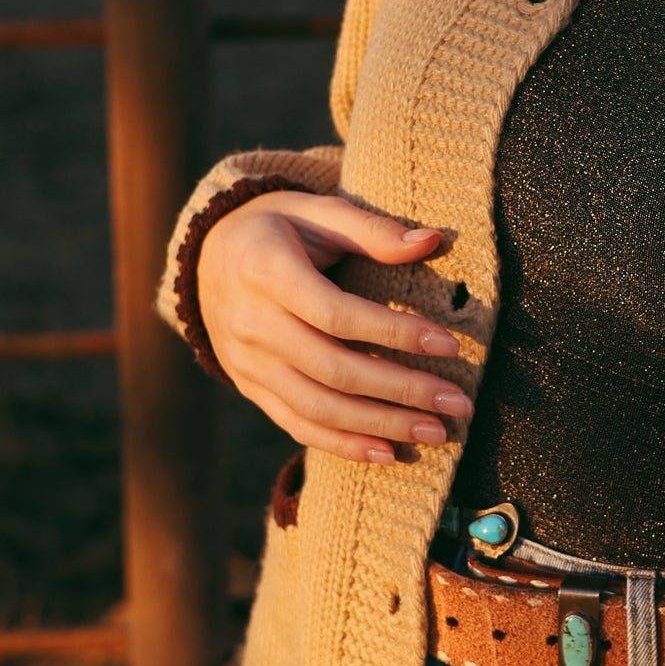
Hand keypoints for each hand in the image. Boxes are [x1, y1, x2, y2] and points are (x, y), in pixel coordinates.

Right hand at [195, 190, 472, 463]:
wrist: (207, 257)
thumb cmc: (278, 228)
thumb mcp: (318, 212)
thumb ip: (372, 229)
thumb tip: (432, 241)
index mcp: (267, 271)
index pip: (337, 314)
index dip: (394, 332)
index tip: (449, 344)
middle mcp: (251, 323)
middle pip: (333, 369)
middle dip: (401, 390)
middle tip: (458, 402)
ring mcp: (247, 362)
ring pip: (318, 407)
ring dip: (381, 425)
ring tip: (436, 432)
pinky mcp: (249, 387)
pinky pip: (296, 424)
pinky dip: (343, 445)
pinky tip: (387, 453)